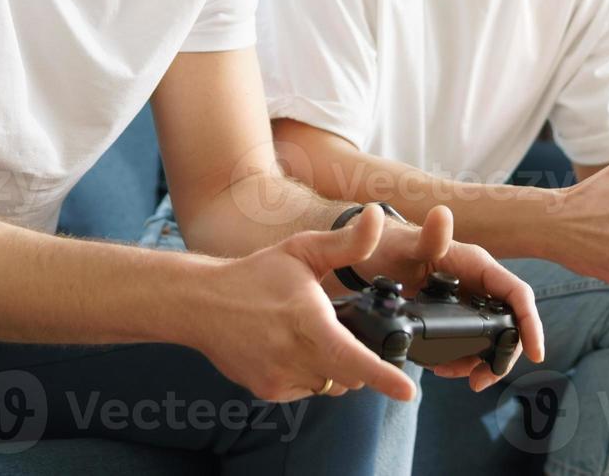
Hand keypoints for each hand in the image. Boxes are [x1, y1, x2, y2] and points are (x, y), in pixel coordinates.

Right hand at [194, 205, 417, 402]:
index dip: (382, 376)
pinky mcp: (269, 391)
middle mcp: (292, 353)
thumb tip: (377, 216)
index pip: (349, 354)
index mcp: (305, 318)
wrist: (200, 304)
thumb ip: (346, 242)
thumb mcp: (302, 250)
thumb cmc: (255, 274)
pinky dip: (310, 373)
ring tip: (310, 334)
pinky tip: (291, 348)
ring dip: (334, 366)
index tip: (407, 392)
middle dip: (359, 357)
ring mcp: (279, 376)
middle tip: (342, 327)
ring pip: (331, 384)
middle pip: (351, 373)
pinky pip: (308, 390)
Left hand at [349, 204, 545, 390]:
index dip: (531, 324)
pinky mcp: (455, 314)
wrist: (370, 255)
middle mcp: (479, 283)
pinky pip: (471, 340)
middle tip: (479, 381)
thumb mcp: (408, 244)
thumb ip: (428, 235)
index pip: (517, 294)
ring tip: (456, 376)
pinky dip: (464, 359)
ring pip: (492, 337)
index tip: (537, 354)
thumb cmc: (390, 244)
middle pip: (510, 323)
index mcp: (478, 265)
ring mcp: (469, 300)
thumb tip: (443, 214)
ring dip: (481, 362)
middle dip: (502, 356)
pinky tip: (444, 368)